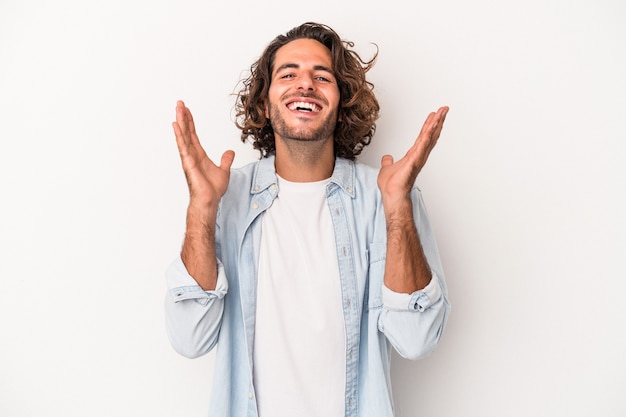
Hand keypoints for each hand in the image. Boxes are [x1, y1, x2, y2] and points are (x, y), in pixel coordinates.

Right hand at [172, 100, 234, 216]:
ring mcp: (188, 158)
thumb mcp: (224, 171)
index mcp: (199, 155)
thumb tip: (230, 152)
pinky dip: (179, 135)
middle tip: (179, 103)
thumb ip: (226, 160)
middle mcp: (192, 154)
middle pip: (186, 131)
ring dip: (180, 121)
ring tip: (177, 108)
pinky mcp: (188, 163)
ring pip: (183, 135)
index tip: (187, 110)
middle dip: (183, 117)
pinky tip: (175, 125)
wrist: (210, 200)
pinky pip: (183, 146)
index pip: (193, 135)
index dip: (190, 122)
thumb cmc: (213, 190)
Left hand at [377, 106, 448, 206]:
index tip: (434, 115)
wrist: (391, 194)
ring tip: (442, 112)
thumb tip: (387, 157)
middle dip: (438, 121)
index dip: (429, 125)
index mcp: (413, 155)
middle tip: (444, 109)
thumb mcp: (387, 168)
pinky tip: (433, 124)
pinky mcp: (415, 159)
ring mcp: (418, 157)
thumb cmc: (391, 185)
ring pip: (429, 137)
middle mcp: (419, 155)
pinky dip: (429, 133)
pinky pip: (423, 144)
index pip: (423, 137)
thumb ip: (388, 161)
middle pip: (431, 135)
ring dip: (436, 123)